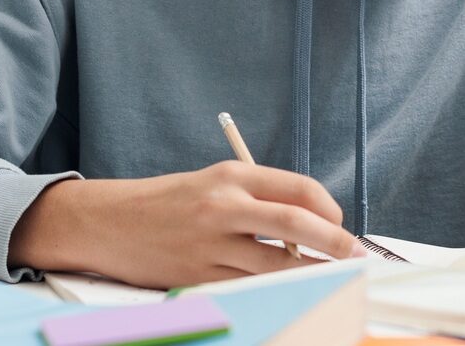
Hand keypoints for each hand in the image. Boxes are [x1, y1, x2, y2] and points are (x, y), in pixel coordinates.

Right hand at [11, 162, 360, 287]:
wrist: (110, 222)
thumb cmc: (169, 203)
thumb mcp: (213, 183)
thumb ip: (258, 197)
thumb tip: (310, 222)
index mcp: (231, 176)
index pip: (297, 188)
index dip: (329, 209)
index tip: (341, 224)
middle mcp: (223, 205)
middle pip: (296, 223)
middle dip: (335, 242)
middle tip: (355, 254)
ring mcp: (211, 244)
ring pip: (278, 263)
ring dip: (312, 272)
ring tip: (332, 277)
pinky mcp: (199, 275)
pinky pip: (249, 285)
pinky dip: (275, 288)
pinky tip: (288, 289)